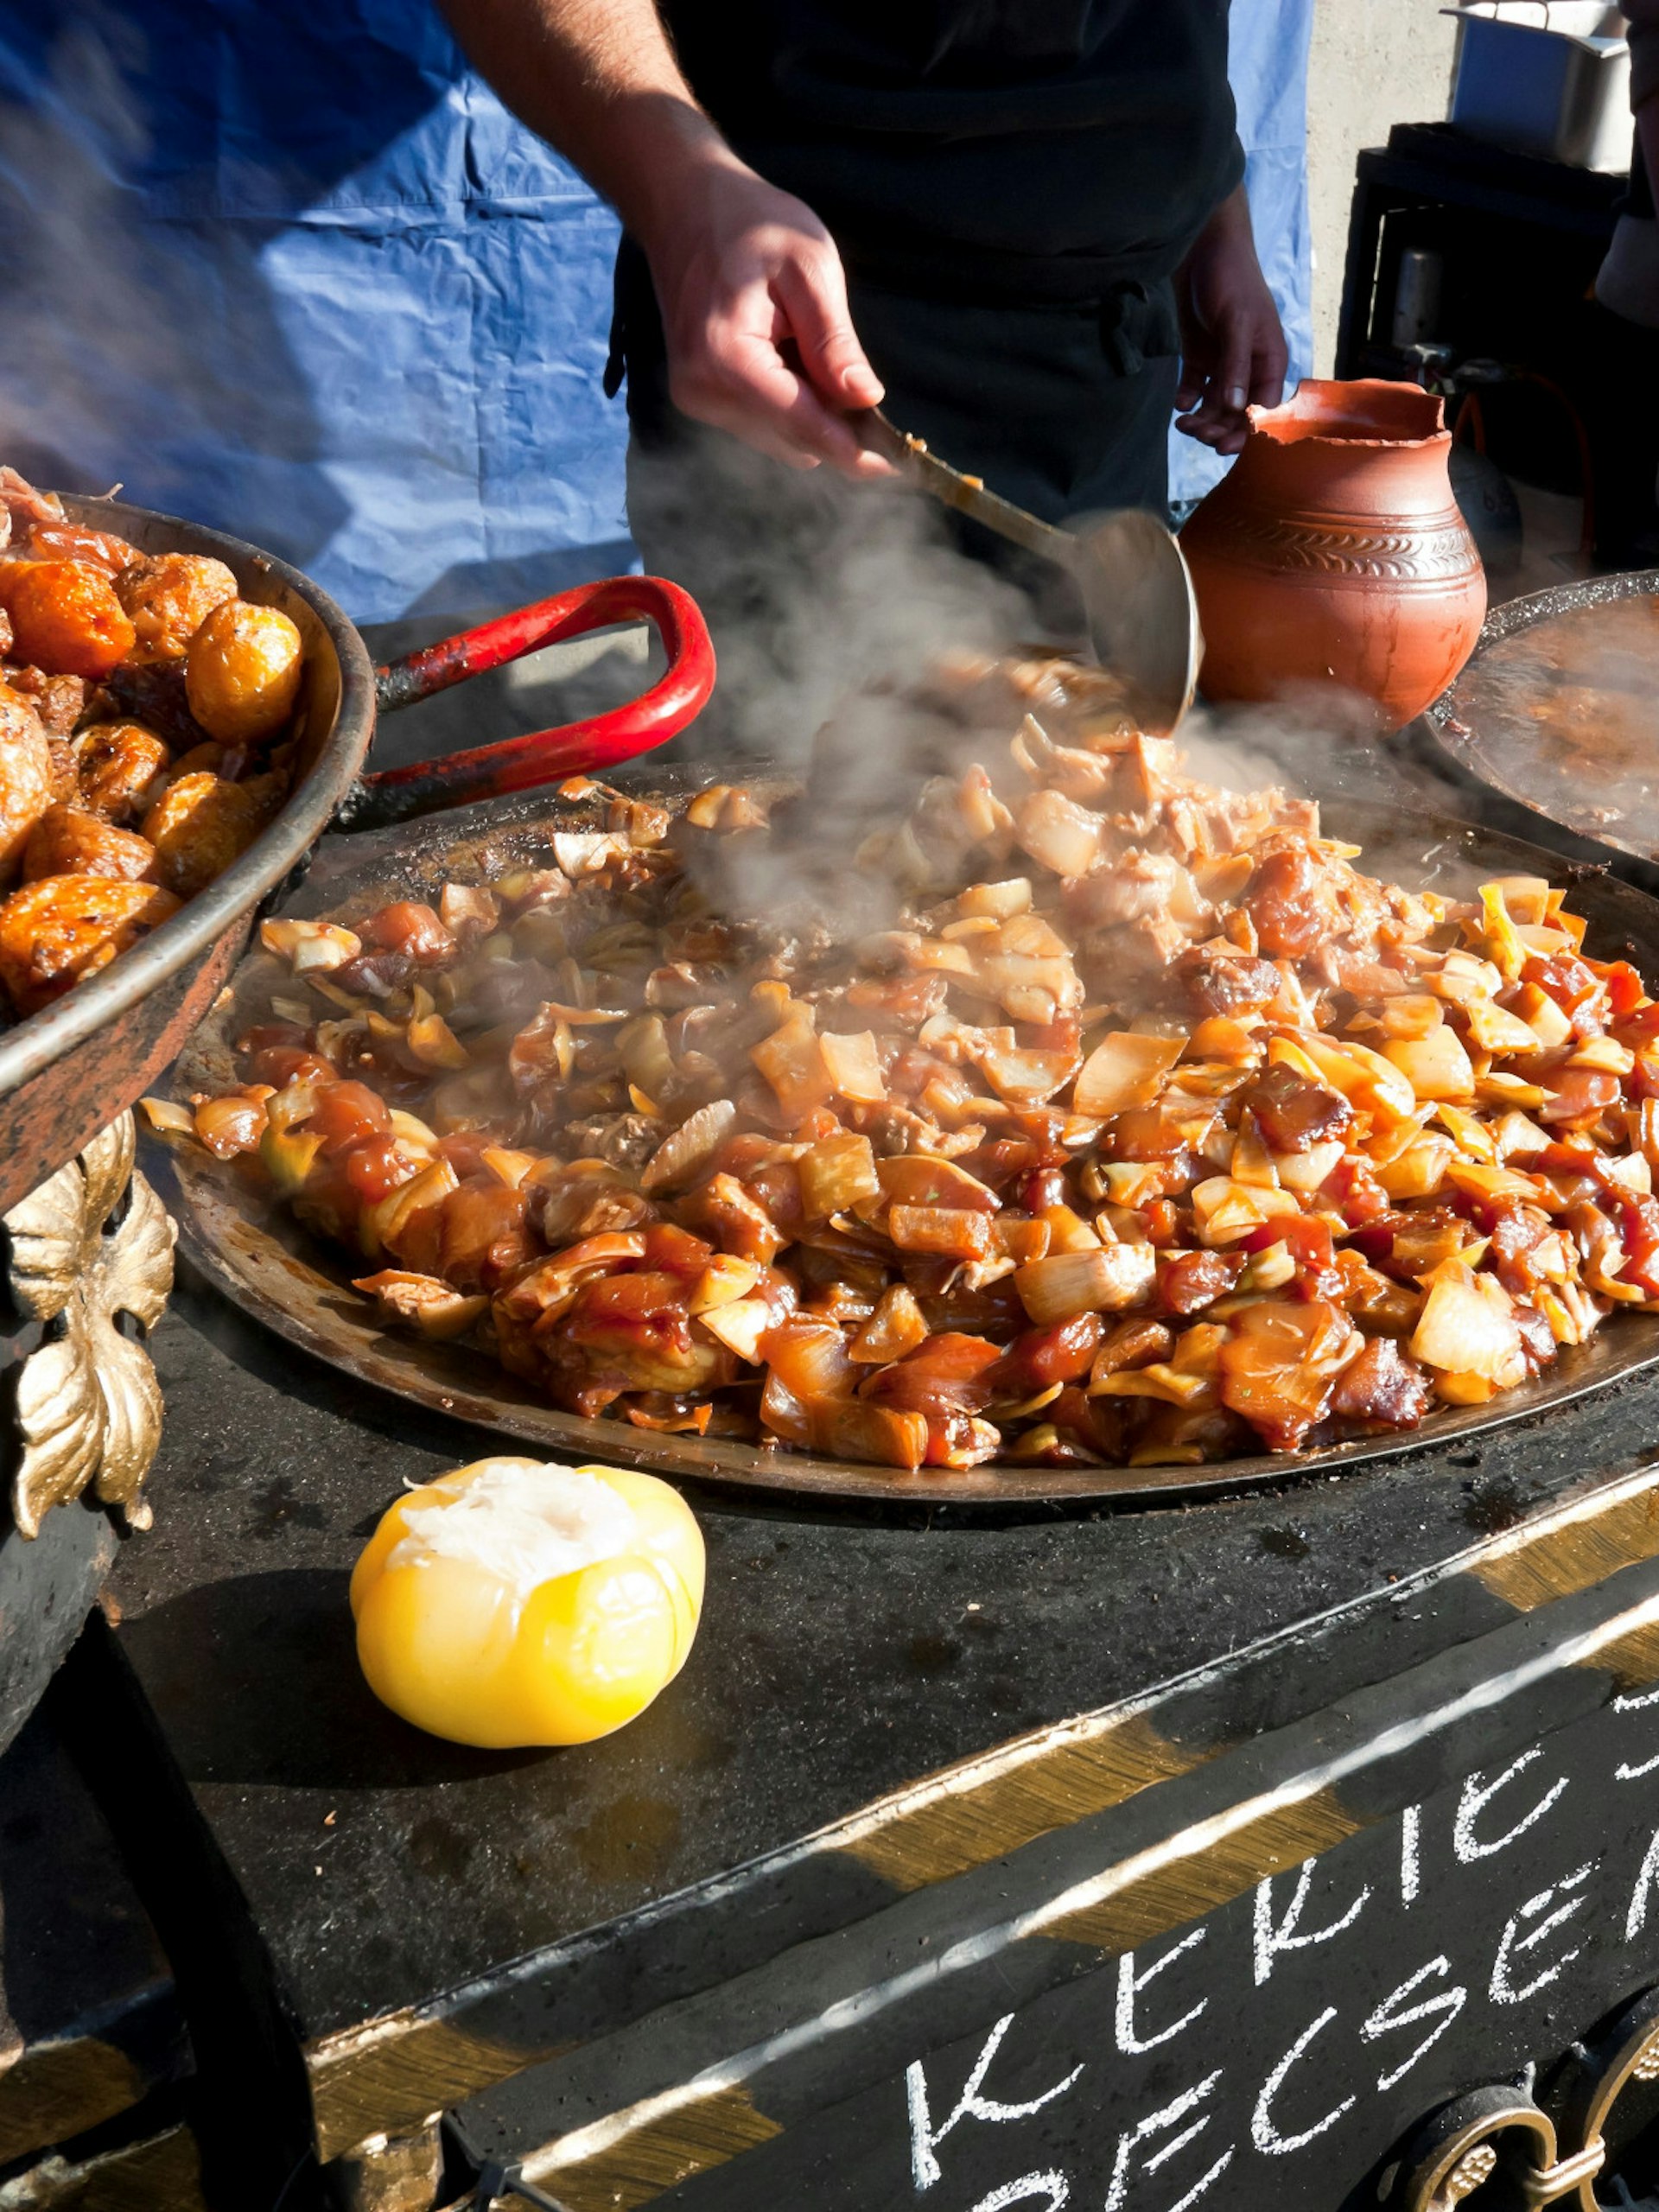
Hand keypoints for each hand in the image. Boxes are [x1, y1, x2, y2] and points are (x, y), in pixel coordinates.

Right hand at [636, 149, 894, 478]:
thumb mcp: (809, 267)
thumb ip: (834, 341)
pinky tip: (795, 361)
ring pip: (780, 440)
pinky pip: (762, 424)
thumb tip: (866, 400)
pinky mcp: (698, 399)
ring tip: (822, 357)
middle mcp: (703, 392)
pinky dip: (791, 407)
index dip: (854, 450)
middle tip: (869, 390)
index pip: (802, 424)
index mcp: (726, 359)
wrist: (683, 204)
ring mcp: (696, 400)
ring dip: (814, 416)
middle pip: (793, 441)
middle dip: (837, 427)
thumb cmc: (749, 222)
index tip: (898, 465)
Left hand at [1174, 187, 1288, 454]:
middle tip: (1195, 433)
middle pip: (1237, 413)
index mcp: (1269, 360)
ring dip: (1201, 420)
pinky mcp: (1200, 357)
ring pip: (1215, 406)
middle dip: (1218, 428)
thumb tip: (1237, 408)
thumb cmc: (1231, 278)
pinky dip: (1187, 401)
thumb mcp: (1236, 321)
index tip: (1224, 446)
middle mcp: (1248, 367)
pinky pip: (1195, 390)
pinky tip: (1179, 405)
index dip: (1246, 430)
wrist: (1203, 247)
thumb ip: (1236, 365)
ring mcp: (1223, 363)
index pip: (1263, 407)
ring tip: (1181, 424)